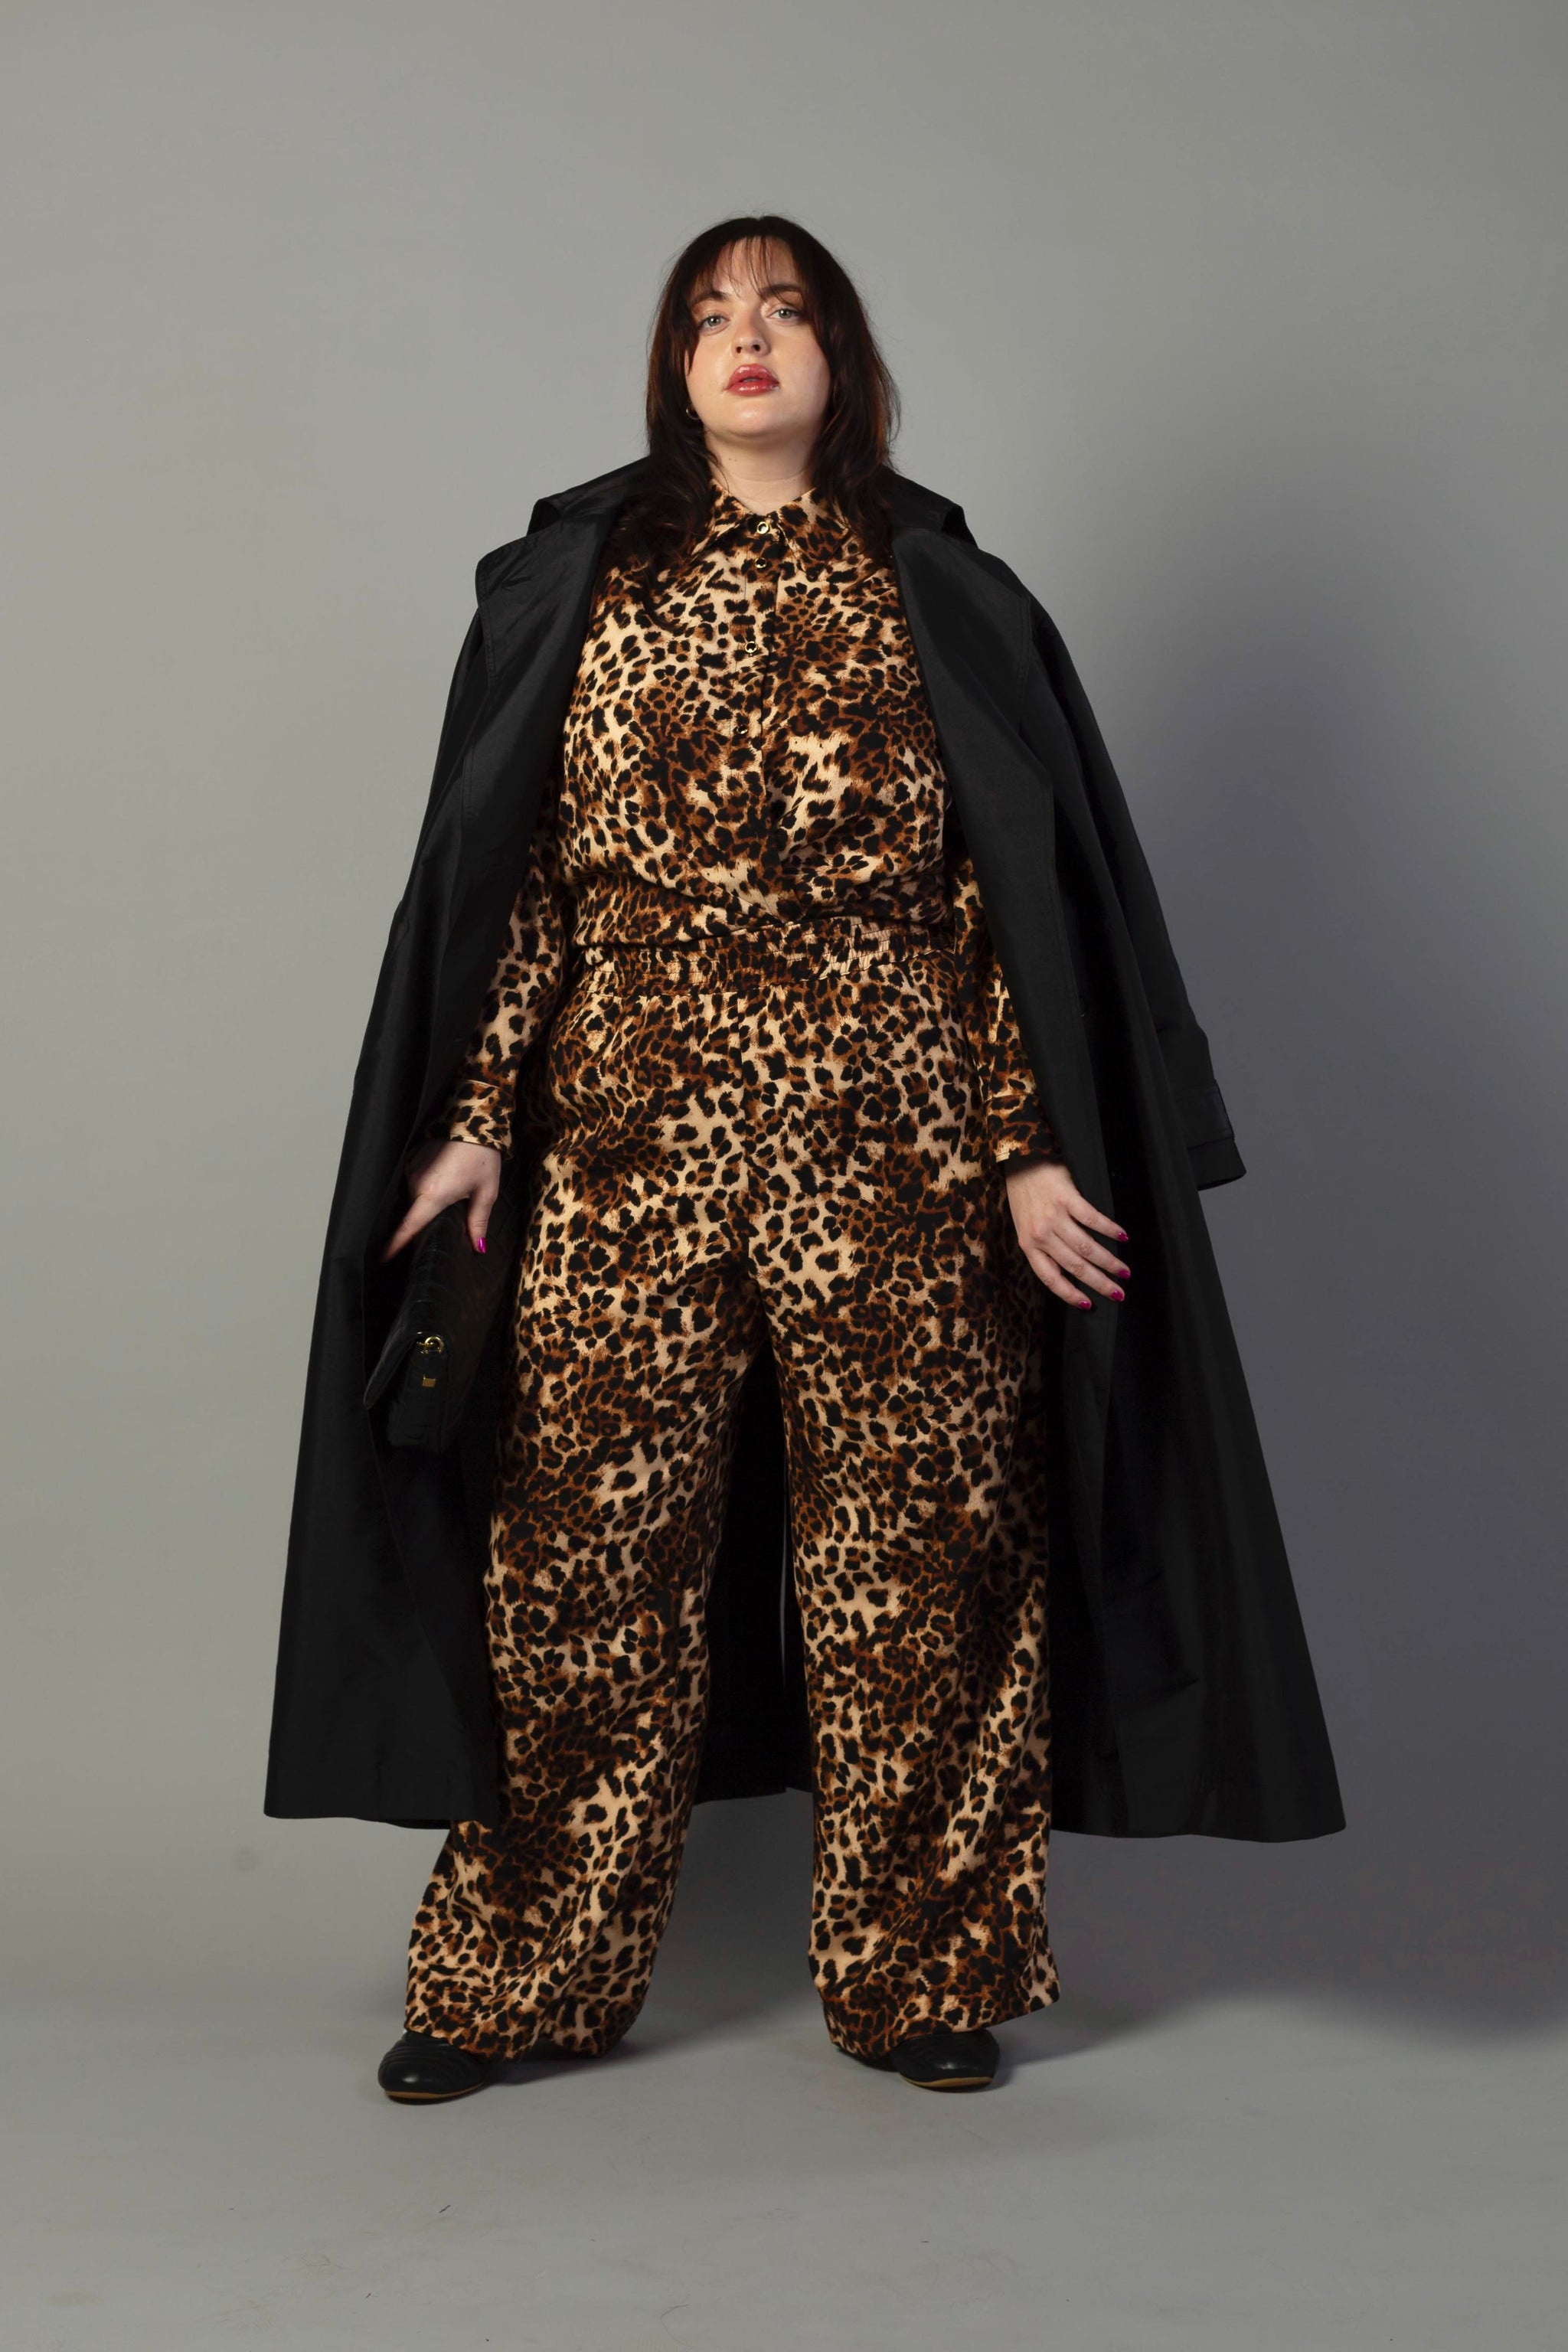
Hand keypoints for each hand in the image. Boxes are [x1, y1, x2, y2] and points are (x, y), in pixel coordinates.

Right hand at [380, 1137, 500, 1261]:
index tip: (383, 1257)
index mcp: (432, 1196)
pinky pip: (415, 1180)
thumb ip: (478, 1222)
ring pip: (415, 1196)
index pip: (409, 1227)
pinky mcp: (412, 1158)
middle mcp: (416, 1184)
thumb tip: (477, 1248)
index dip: (396, 1243)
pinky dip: (426, 1185)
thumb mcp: (486, 1193)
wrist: (473, 1120)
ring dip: (426, 1200)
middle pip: (414, 1212)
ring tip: (450, 1192)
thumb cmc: (482, 1158)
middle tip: (446, 1216)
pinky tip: (444, 1179)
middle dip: (425, 1219)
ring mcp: (411, 1169)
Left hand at [1003, 1156, 1129, 1309]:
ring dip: (1109, 1262)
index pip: (1051, 1278)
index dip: (1070, 1294)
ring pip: (1086, 1248)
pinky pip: (1092, 1220)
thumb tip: (1070, 1270)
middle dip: (1100, 1283)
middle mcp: (1040, 1234)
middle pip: (1075, 1267)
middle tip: (1119, 1293)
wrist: (1021, 1161)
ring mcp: (1053, 1217)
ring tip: (1125, 1271)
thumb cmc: (1025, 1196)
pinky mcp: (1067, 1198)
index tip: (1089, 1304)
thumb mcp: (1025, 1226)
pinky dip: (1110, 1230)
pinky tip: (1123, 1237)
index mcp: (1028, 1245)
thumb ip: (1043, 1247)